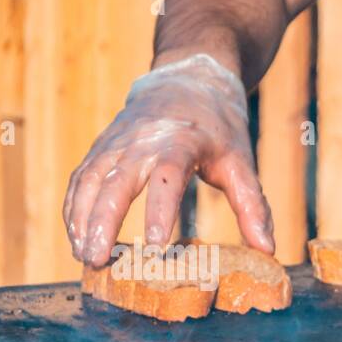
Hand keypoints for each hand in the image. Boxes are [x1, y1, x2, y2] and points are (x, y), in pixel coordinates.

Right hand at [63, 53, 273, 267]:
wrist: (187, 81)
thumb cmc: (218, 129)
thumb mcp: (241, 163)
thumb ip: (253, 207)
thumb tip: (268, 250)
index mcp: (180, 143)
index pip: (166, 178)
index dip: (160, 212)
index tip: (156, 248)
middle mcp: (140, 142)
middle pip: (114, 181)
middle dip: (103, 222)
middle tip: (98, 260)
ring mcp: (115, 144)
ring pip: (89, 180)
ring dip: (81, 219)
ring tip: (84, 258)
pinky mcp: (101, 148)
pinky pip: (81, 178)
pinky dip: (73, 208)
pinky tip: (75, 238)